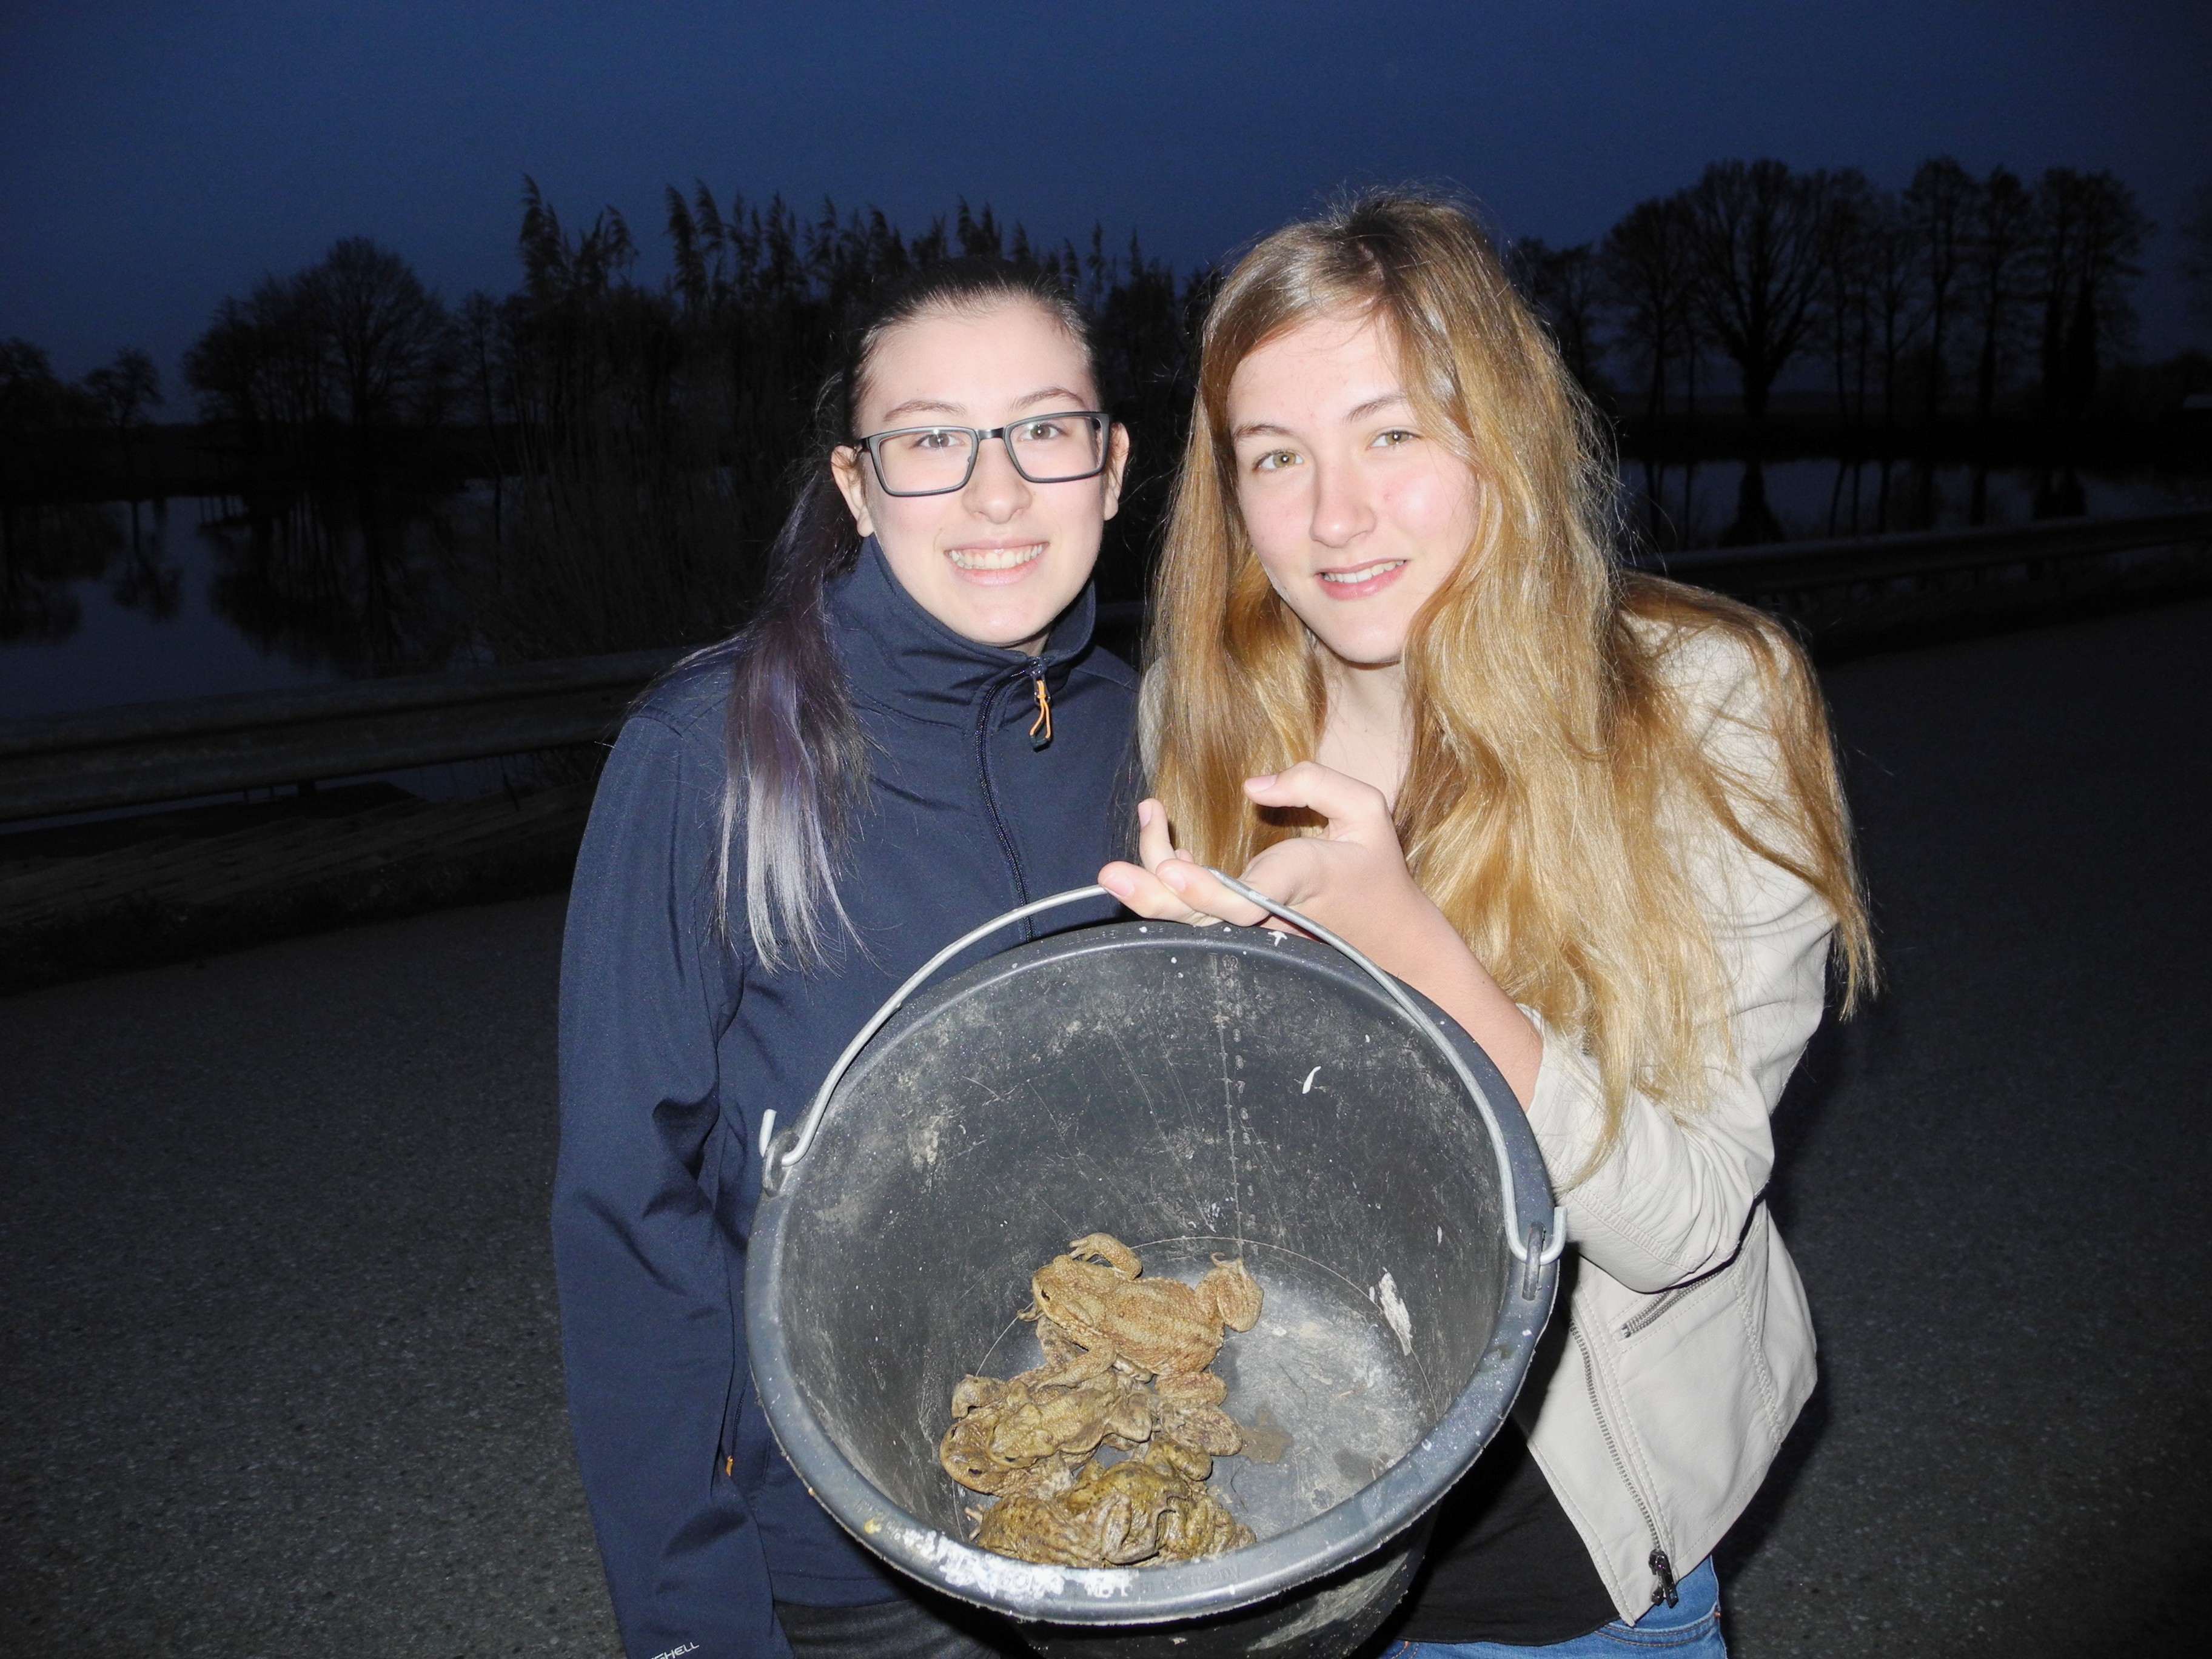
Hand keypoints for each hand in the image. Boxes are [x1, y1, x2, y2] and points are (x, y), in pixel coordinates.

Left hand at [1098, 766, 1539, 1105]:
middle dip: (1154, 898)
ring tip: (1118, 861)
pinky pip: (1201, 921)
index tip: (1174, 872)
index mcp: (1304, 881)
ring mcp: (1254, 932)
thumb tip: (1252, 785)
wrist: (1391, 940)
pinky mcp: (1245, 935)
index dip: (1212, 890)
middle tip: (1111, 872)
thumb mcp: (1367, 810)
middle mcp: (1271, 915)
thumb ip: (1313, 783)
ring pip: (1194, 924)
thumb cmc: (1374, 868)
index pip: (1255, 893)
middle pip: (1204, 918)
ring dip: (1151, 895)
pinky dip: (1173, 895)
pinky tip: (1164, 857)